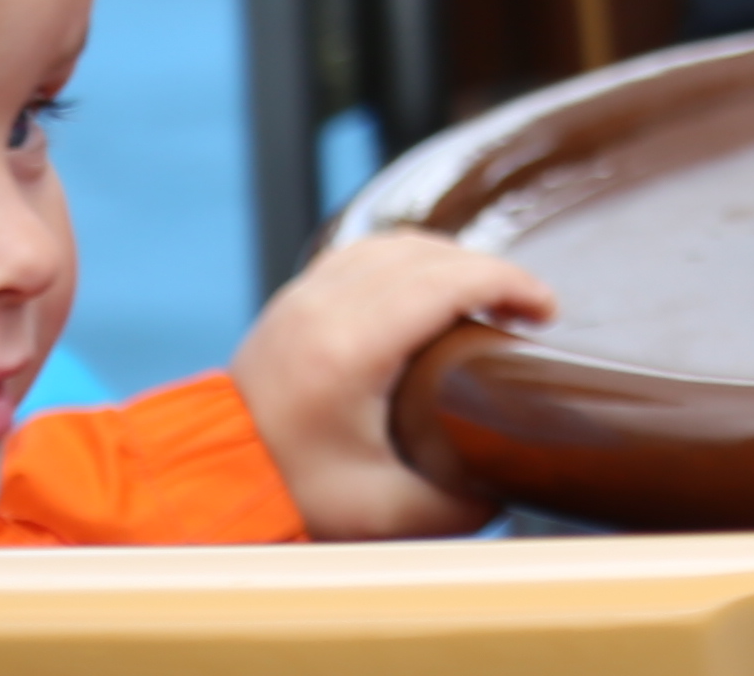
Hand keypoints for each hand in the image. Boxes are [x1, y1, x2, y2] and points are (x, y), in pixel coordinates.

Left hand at [230, 227, 552, 539]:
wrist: (208, 485)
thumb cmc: (294, 496)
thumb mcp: (387, 512)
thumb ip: (459, 499)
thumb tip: (512, 479)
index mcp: (351, 350)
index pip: (451, 282)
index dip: (512, 284)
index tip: (546, 309)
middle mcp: (325, 309)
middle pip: (432, 255)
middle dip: (491, 271)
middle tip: (526, 307)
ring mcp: (302, 298)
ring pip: (396, 243)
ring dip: (451, 259)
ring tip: (483, 294)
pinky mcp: (291, 301)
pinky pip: (362, 251)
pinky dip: (408, 257)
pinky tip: (427, 285)